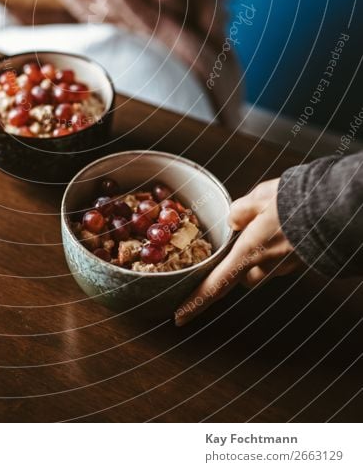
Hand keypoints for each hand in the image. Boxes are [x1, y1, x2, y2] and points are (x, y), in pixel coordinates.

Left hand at [175, 179, 304, 326]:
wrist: (336, 207)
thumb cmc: (296, 201)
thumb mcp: (258, 197)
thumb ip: (240, 211)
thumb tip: (233, 221)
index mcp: (249, 252)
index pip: (216, 285)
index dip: (195, 302)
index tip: (178, 317)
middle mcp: (268, 265)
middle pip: (244, 274)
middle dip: (241, 260)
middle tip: (246, 231)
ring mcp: (287, 266)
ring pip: (265, 266)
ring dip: (262, 251)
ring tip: (272, 219)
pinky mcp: (302, 261)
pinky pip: (283, 257)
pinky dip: (280, 244)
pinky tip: (287, 223)